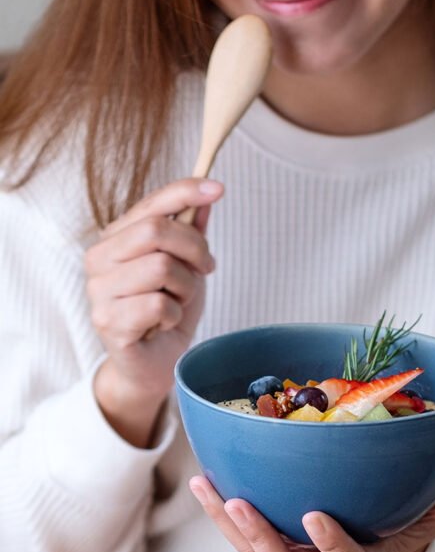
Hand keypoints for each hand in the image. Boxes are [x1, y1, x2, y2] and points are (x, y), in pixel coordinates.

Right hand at [85, 179, 222, 444]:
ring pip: (161, 267)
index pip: (151, 203)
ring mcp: (99, 290)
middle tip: (204, 269)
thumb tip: (207, 196)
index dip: (185, 191)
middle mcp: (99, 258)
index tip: (218, 188)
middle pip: (157, 231)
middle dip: (194, 250)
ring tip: (178, 302)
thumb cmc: (167, 312)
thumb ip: (190, 232)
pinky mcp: (107, 322)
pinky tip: (164, 324)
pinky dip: (174, 315)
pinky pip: (158, 305)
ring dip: (185, 288)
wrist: (156, 363)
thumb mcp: (187, 267)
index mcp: (116, 238)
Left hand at [189, 462, 434, 551]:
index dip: (331, 544)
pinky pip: (240, 533)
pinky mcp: (271, 540)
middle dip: (259, 539)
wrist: (374, 543)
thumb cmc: (405, 525)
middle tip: (241, 503)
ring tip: (207, 487)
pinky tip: (206, 477)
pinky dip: (220, 510)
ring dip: (227, 523)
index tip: (316, 514)